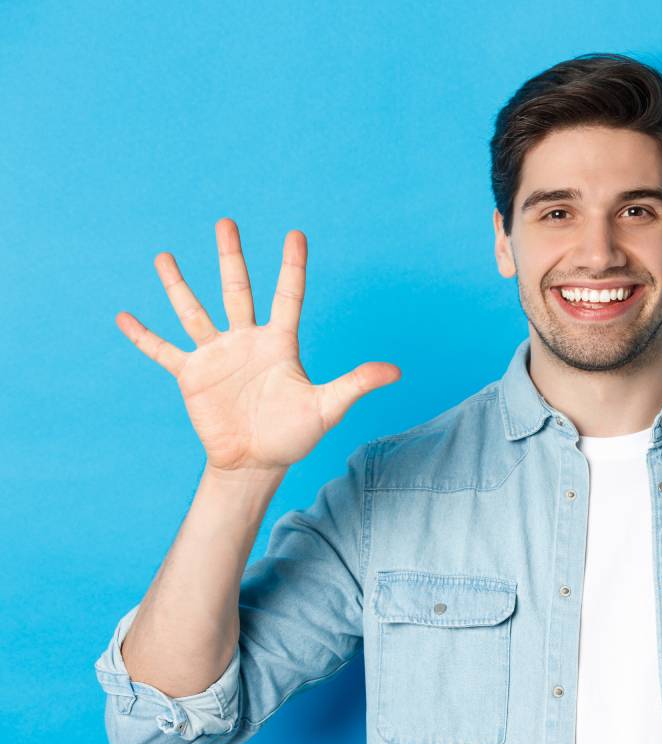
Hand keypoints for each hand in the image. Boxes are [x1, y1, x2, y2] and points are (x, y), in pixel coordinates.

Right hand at [115, 218, 401, 473]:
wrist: (256, 462)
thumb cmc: (294, 434)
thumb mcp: (328, 408)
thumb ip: (356, 383)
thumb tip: (396, 371)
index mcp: (280, 343)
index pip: (288, 296)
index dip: (292, 266)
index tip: (295, 234)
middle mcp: (247, 340)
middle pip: (238, 289)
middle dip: (232, 257)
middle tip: (226, 222)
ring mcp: (217, 355)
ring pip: (195, 311)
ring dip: (179, 285)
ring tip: (164, 256)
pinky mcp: (192, 375)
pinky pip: (163, 351)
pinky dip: (143, 336)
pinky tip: (124, 317)